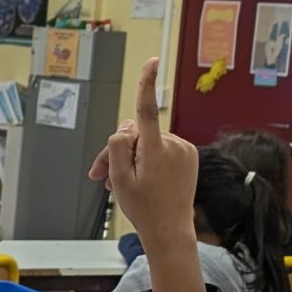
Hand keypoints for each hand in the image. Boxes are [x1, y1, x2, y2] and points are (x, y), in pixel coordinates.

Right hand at [89, 58, 202, 291]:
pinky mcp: (189, 155)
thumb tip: (127, 128)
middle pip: (136, 133)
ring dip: (132, 158)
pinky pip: (162, 148)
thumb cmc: (143, 208)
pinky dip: (149, 159)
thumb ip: (118, 146)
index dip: (146, 84)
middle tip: (102, 176)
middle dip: (119, 150)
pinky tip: (142, 178)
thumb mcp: (119, 178)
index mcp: (154, 150)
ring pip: (148, 141)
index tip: (151, 62)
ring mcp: (184, 149)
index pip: (147, 110)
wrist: (170, 230)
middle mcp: (173, 145)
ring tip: (121, 183)